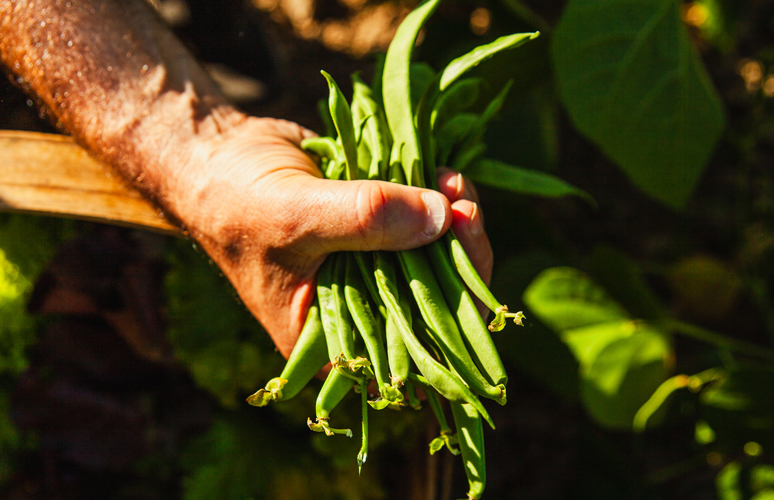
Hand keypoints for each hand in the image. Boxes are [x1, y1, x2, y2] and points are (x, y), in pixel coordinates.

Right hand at [167, 114, 492, 355]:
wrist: (214, 157)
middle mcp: (361, 313)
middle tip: (466, 204)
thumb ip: (366, 219)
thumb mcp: (296, 215)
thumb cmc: (237, 201)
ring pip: (436, 257)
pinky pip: (423, 224)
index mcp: (335, 342)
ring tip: (451, 182)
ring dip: (454, 221)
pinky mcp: (378, 232)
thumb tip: (443, 216)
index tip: (467, 246)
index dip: (456, 304)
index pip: (414, 347)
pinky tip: (442, 175)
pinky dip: (438, 200)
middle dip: (461, 252)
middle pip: (437, 301)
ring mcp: (372, 271)